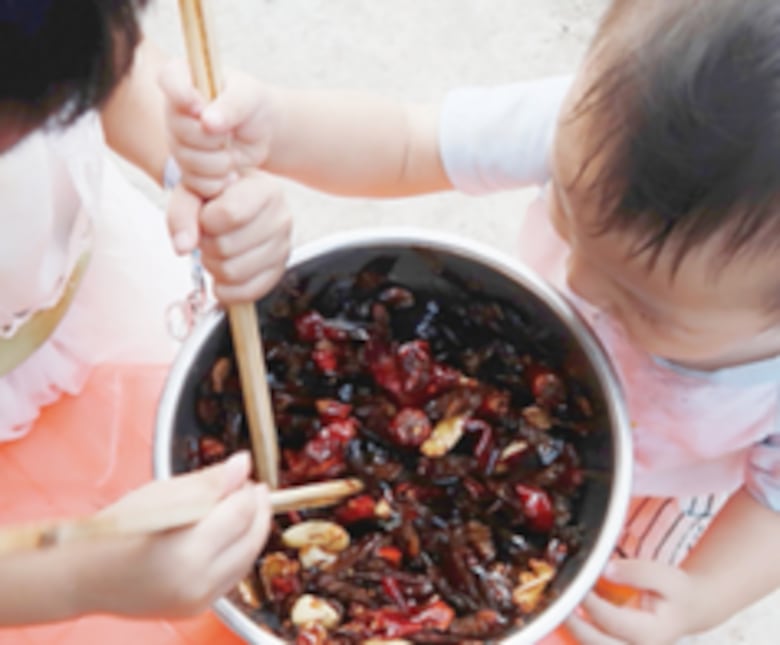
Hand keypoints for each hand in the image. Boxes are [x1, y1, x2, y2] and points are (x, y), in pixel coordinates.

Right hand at [76, 452, 271, 617]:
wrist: (83, 576)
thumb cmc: (118, 529)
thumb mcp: (163, 494)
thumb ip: (209, 482)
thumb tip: (243, 464)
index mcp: (189, 550)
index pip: (241, 514)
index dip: (248, 491)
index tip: (246, 477)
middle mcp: (199, 581)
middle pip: (252, 540)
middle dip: (258, 511)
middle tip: (251, 490)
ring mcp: (199, 600)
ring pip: (247, 560)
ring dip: (251, 532)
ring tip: (241, 509)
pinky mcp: (196, 610)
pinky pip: (231, 577)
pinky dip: (237, 553)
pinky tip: (228, 535)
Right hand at [159, 60, 278, 197]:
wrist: (261, 133)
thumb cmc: (251, 104)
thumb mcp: (249, 96)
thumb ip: (231, 105)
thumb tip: (207, 122)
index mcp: (185, 78)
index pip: (168, 77)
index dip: (181, 95)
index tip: (202, 109)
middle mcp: (174, 109)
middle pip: (179, 130)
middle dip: (212, 138)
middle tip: (231, 134)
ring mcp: (177, 140)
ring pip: (186, 160)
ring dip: (218, 163)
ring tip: (233, 155)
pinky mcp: (186, 167)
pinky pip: (193, 181)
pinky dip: (217, 182)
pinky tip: (231, 174)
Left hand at [167, 170, 291, 302]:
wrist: (238, 204)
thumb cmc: (218, 197)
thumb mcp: (193, 192)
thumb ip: (182, 213)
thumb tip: (183, 246)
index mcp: (265, 190)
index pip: (229, 214)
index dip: (204, 220)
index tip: (205, 215)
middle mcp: (281, 219)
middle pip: (226, 247)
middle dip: (206, 244)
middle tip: (209, 234)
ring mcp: (282, 249)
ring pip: (232, 273)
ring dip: (213, 265)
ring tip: (217, 250)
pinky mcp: (277, 274)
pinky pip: (244, 294)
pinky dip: (225, 288)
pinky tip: (223, 270)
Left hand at [566, 559, 702, 644]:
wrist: (687, 609)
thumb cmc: (676, 593)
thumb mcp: (665, 576)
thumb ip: (636, 572)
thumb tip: (604, 570)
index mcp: (651, 635)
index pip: (611, 620)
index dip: (589, 602)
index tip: (575, 583)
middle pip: (594, 643)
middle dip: (571, 622)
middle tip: (555, 598)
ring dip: (570, 628)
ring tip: (556, 602)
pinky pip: (590, 641)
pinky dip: (576, 628)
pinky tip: (567, 608)